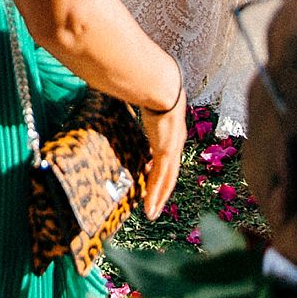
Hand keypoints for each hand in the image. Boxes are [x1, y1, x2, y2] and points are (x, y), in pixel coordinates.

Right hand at [138, 91, 187, 218]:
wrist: (161, 86)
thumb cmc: (151, 85)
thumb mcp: (143, 97)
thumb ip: (134, 99)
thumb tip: (120, 89)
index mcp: (170, 129)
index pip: (166, 154)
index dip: (161, 167)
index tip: (151, 175)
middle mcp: (175, 141)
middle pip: (170, 172)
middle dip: (162, 189)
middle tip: (155, 204)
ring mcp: (172, 149)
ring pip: (166, 180)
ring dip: (159, 198)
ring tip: (152, 213)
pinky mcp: (165, 153)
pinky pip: (159, 179)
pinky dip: (155, 195)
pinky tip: (150, 207)